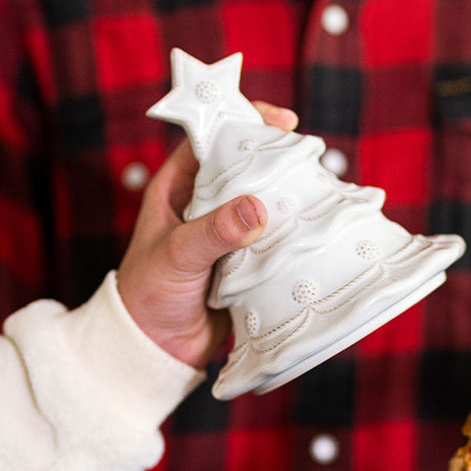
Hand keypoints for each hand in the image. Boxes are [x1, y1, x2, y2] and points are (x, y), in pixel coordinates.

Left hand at [117, 101, 297, 368]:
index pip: (211, 138)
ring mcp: (228, 236)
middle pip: (246, 168)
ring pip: (264, 205)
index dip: (243, 121)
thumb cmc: (149, 296)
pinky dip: (294, 237)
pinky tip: (316, 232)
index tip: (280, 120)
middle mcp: (204, 206)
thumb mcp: (177, 257)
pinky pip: (274, 243)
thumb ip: (213, 232)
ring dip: (290, 200)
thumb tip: (256, 209)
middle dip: (277, 160)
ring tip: (321, 191)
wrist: (155, 350)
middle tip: (310, 157)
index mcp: (178, 188)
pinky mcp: (246, 264)